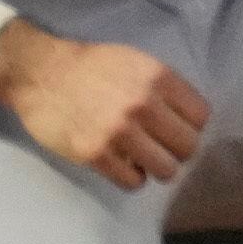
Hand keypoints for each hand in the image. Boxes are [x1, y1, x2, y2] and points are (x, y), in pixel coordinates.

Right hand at [0, 20, 208, 189]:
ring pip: (165, 169)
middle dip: (178, 150)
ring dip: (158, 168)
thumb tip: (187, 117)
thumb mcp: (136, 62)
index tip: (177, 128)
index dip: (191, 126)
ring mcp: (119, 132)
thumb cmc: (91, 66)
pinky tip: (124, 166)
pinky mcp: (95, 154)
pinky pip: (133, 181)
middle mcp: (143, 104)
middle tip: (162, 148)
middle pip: (188, 146)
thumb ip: (164, 87)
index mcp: (158, 78)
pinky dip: (133, 178)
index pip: (201, 117)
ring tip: (145, 160)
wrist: (41, 74)